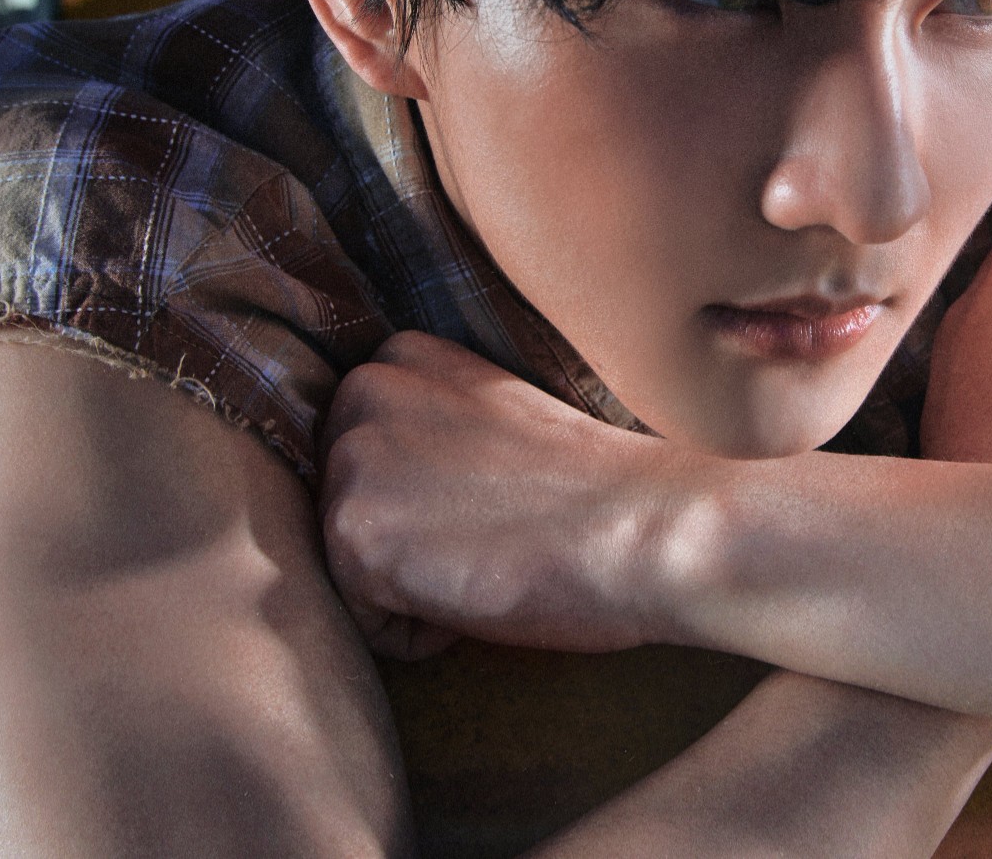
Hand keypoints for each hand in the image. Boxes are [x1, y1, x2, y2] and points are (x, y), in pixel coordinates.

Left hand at [318, 331, 673, 658]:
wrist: (644, 526)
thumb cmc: (597, 490)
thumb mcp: (496, 419)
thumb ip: (428, 429)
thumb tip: (391, 490)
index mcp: (401, 358)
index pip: (365, 464)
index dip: (434, 502)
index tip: (498, 495)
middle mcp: (362, 393)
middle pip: (348, 514)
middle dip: (411, 543)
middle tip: (497, 529)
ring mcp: (350, 461)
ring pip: (353, 569)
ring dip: (418, 588)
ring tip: (491, 554)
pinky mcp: (353, 535)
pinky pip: (368, 623)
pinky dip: (423, 633)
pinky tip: (481, 589)